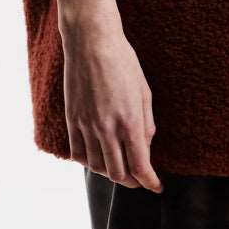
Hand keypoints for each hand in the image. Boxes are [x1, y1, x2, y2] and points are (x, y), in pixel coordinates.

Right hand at [62, 20, 163, 190]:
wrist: (91, 41)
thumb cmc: (123, 62)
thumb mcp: (144, 93)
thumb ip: (146, 126)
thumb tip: (145, 150)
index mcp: (129, 121)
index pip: (140, 167)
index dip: (150, 182)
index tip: (156, 187)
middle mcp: (106, 128)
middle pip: (118, 174)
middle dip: (133, 182)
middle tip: (141, 179)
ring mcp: (86, 126)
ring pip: (97, 167)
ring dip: (111, 174)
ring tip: (121, 168)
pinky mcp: (71, 120)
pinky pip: (78, 154)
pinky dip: (89, 163)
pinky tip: (98, 158)